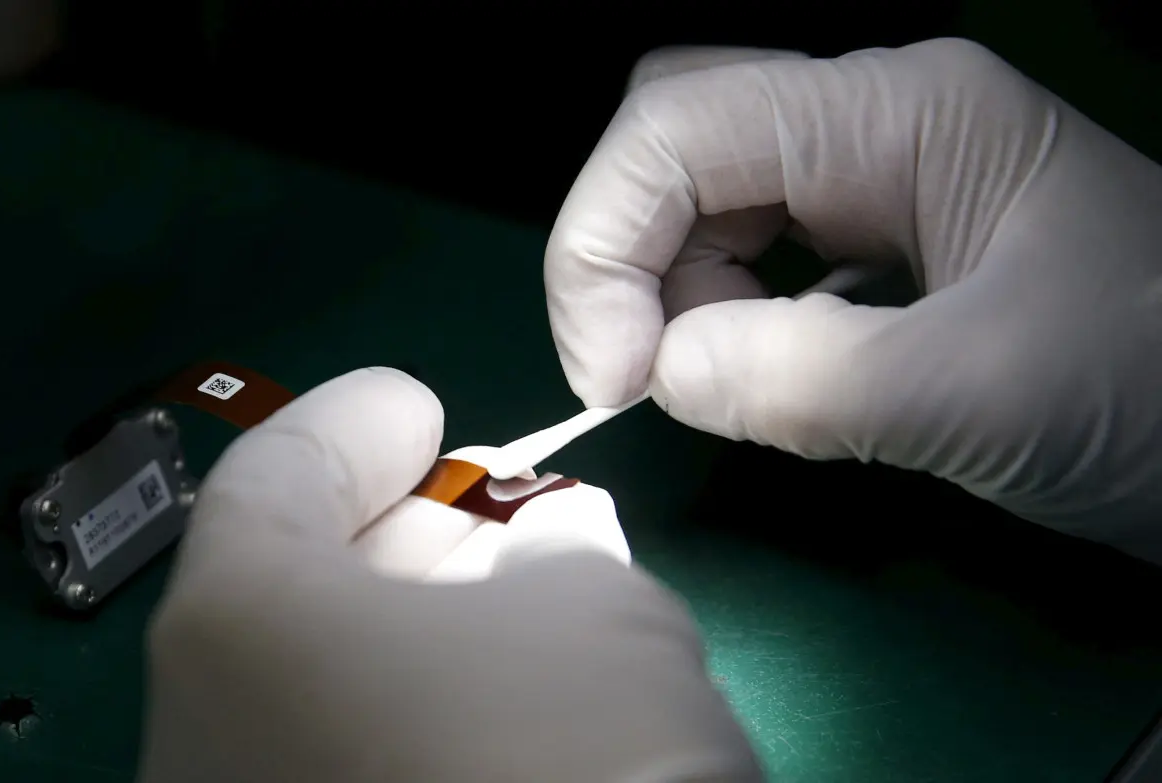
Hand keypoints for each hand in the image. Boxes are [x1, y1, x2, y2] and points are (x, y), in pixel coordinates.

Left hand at [137, 368, 761, 782]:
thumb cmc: (570, 758)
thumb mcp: (601, 614)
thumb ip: (566, 549)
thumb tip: (549, 541)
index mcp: (246, 623)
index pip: (277, 477)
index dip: (359, 424)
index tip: (424, 405)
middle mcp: (202, 730)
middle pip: (297, 590)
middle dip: (406, 534)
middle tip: (497, 509)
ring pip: (326, 689)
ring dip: (424, 632)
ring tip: (527, 607)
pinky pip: (346, 763)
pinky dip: (419, 719)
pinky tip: (512, 714)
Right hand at [545, 39, 1161, 563]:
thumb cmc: (1153, 388)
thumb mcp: (981, 390)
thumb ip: (804, 380)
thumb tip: (661, 372)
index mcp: (899, 114)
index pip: (679, 122)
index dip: (605, 241)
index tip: (613, 378)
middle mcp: (872, 127)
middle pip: (677, 144)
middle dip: (628, 257)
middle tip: (641, 376)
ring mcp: (873, 186)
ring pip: (704, 206)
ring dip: (678, 299)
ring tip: (734, 385)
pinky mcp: (875, 250)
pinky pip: (751, 263)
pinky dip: (724, 322)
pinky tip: (767, 374)